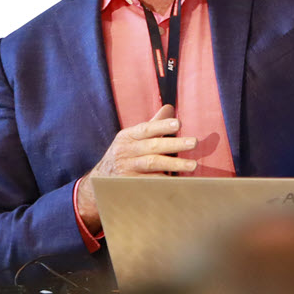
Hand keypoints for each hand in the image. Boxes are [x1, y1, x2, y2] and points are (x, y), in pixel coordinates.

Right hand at [80, 106, 195, 228]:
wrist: (100, 182)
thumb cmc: (125, 154)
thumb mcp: (133, 137)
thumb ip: (153, 124)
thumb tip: (170, 107)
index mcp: (128, 136)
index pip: (146, 128)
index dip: (162, 126)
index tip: (178, 124)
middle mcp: (126, 151)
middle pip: (152, 147)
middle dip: (174, 144)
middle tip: (194, 143)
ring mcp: (127, 169)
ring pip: (152, 165)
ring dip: (174, 164)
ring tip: (192, 165)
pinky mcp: (130, 185)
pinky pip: (151, 183)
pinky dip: (165, 182)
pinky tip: (181, 182)